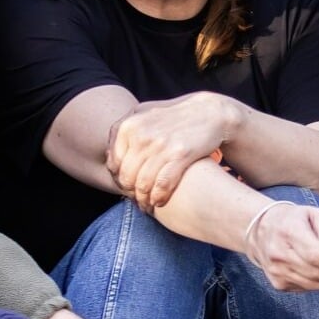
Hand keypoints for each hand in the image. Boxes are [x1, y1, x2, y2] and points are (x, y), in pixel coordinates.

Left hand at [108, 92, 243, 209]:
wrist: (210, 113)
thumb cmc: (175, 116)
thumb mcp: (146, 114)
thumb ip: (125, 130)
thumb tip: (108, 155)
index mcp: (129, 126)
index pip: (114, 164)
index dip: (120, 180)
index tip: (128, 187)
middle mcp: (142, 135)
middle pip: (127, 177)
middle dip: (131, 193)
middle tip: (137, 200)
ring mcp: (161, 145)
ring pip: (143, 184)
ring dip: (144, 200)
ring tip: (147, 205)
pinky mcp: (180, 154)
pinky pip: (162, 184)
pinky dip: (159, 197)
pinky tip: (160, 201)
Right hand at [244, 199, 318, 290]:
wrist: (260, 229)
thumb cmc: (294, 219)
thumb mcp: (316, 214)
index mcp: (290, 232)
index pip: (317, 256)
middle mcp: (280, 254)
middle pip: (318, 273)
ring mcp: (277, 271)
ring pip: (314, 284)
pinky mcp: (277, 284)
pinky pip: (306, 289)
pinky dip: (314, 281)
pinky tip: (310, 267)